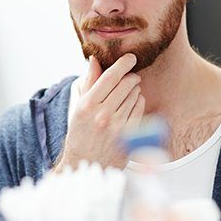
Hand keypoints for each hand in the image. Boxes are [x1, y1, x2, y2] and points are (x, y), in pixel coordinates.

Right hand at [54, 53, 144, 170]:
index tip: (130, 57)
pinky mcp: (130, 136)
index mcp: (87, 105)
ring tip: (127, 94)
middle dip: (130, 77)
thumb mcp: (79, 107)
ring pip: (135, 95)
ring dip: (134, 90)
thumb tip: (95, 59)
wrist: (86, 163)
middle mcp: (103, 115)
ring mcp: (118, 126)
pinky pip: (141, 108)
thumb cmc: (81, 133)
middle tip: (130, 77)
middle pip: (126, 83)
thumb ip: (89, 82)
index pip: (110, 76)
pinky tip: (132, 104)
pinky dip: (139, 102)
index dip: (123, 63)